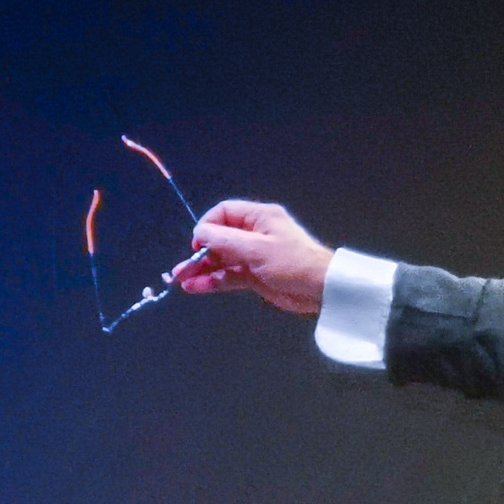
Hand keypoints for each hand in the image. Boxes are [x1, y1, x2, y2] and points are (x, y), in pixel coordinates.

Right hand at [172, 199, 334, 313]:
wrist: (322, 290)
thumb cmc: (293, 263)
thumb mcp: (257, 249)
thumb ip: (225, 241)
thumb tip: (200, 232)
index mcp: (260, 218)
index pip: (224, 213)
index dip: (207, 226)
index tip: (198, 243)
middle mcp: (255, 234)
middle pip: (220, 239)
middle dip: (200, 252)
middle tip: (181, 269)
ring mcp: (254, 255)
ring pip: (222, 259)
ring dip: (202, 269)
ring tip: (181, 281)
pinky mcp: (255, 275)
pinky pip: (229, 275)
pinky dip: (213, 281)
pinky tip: (196, 288)